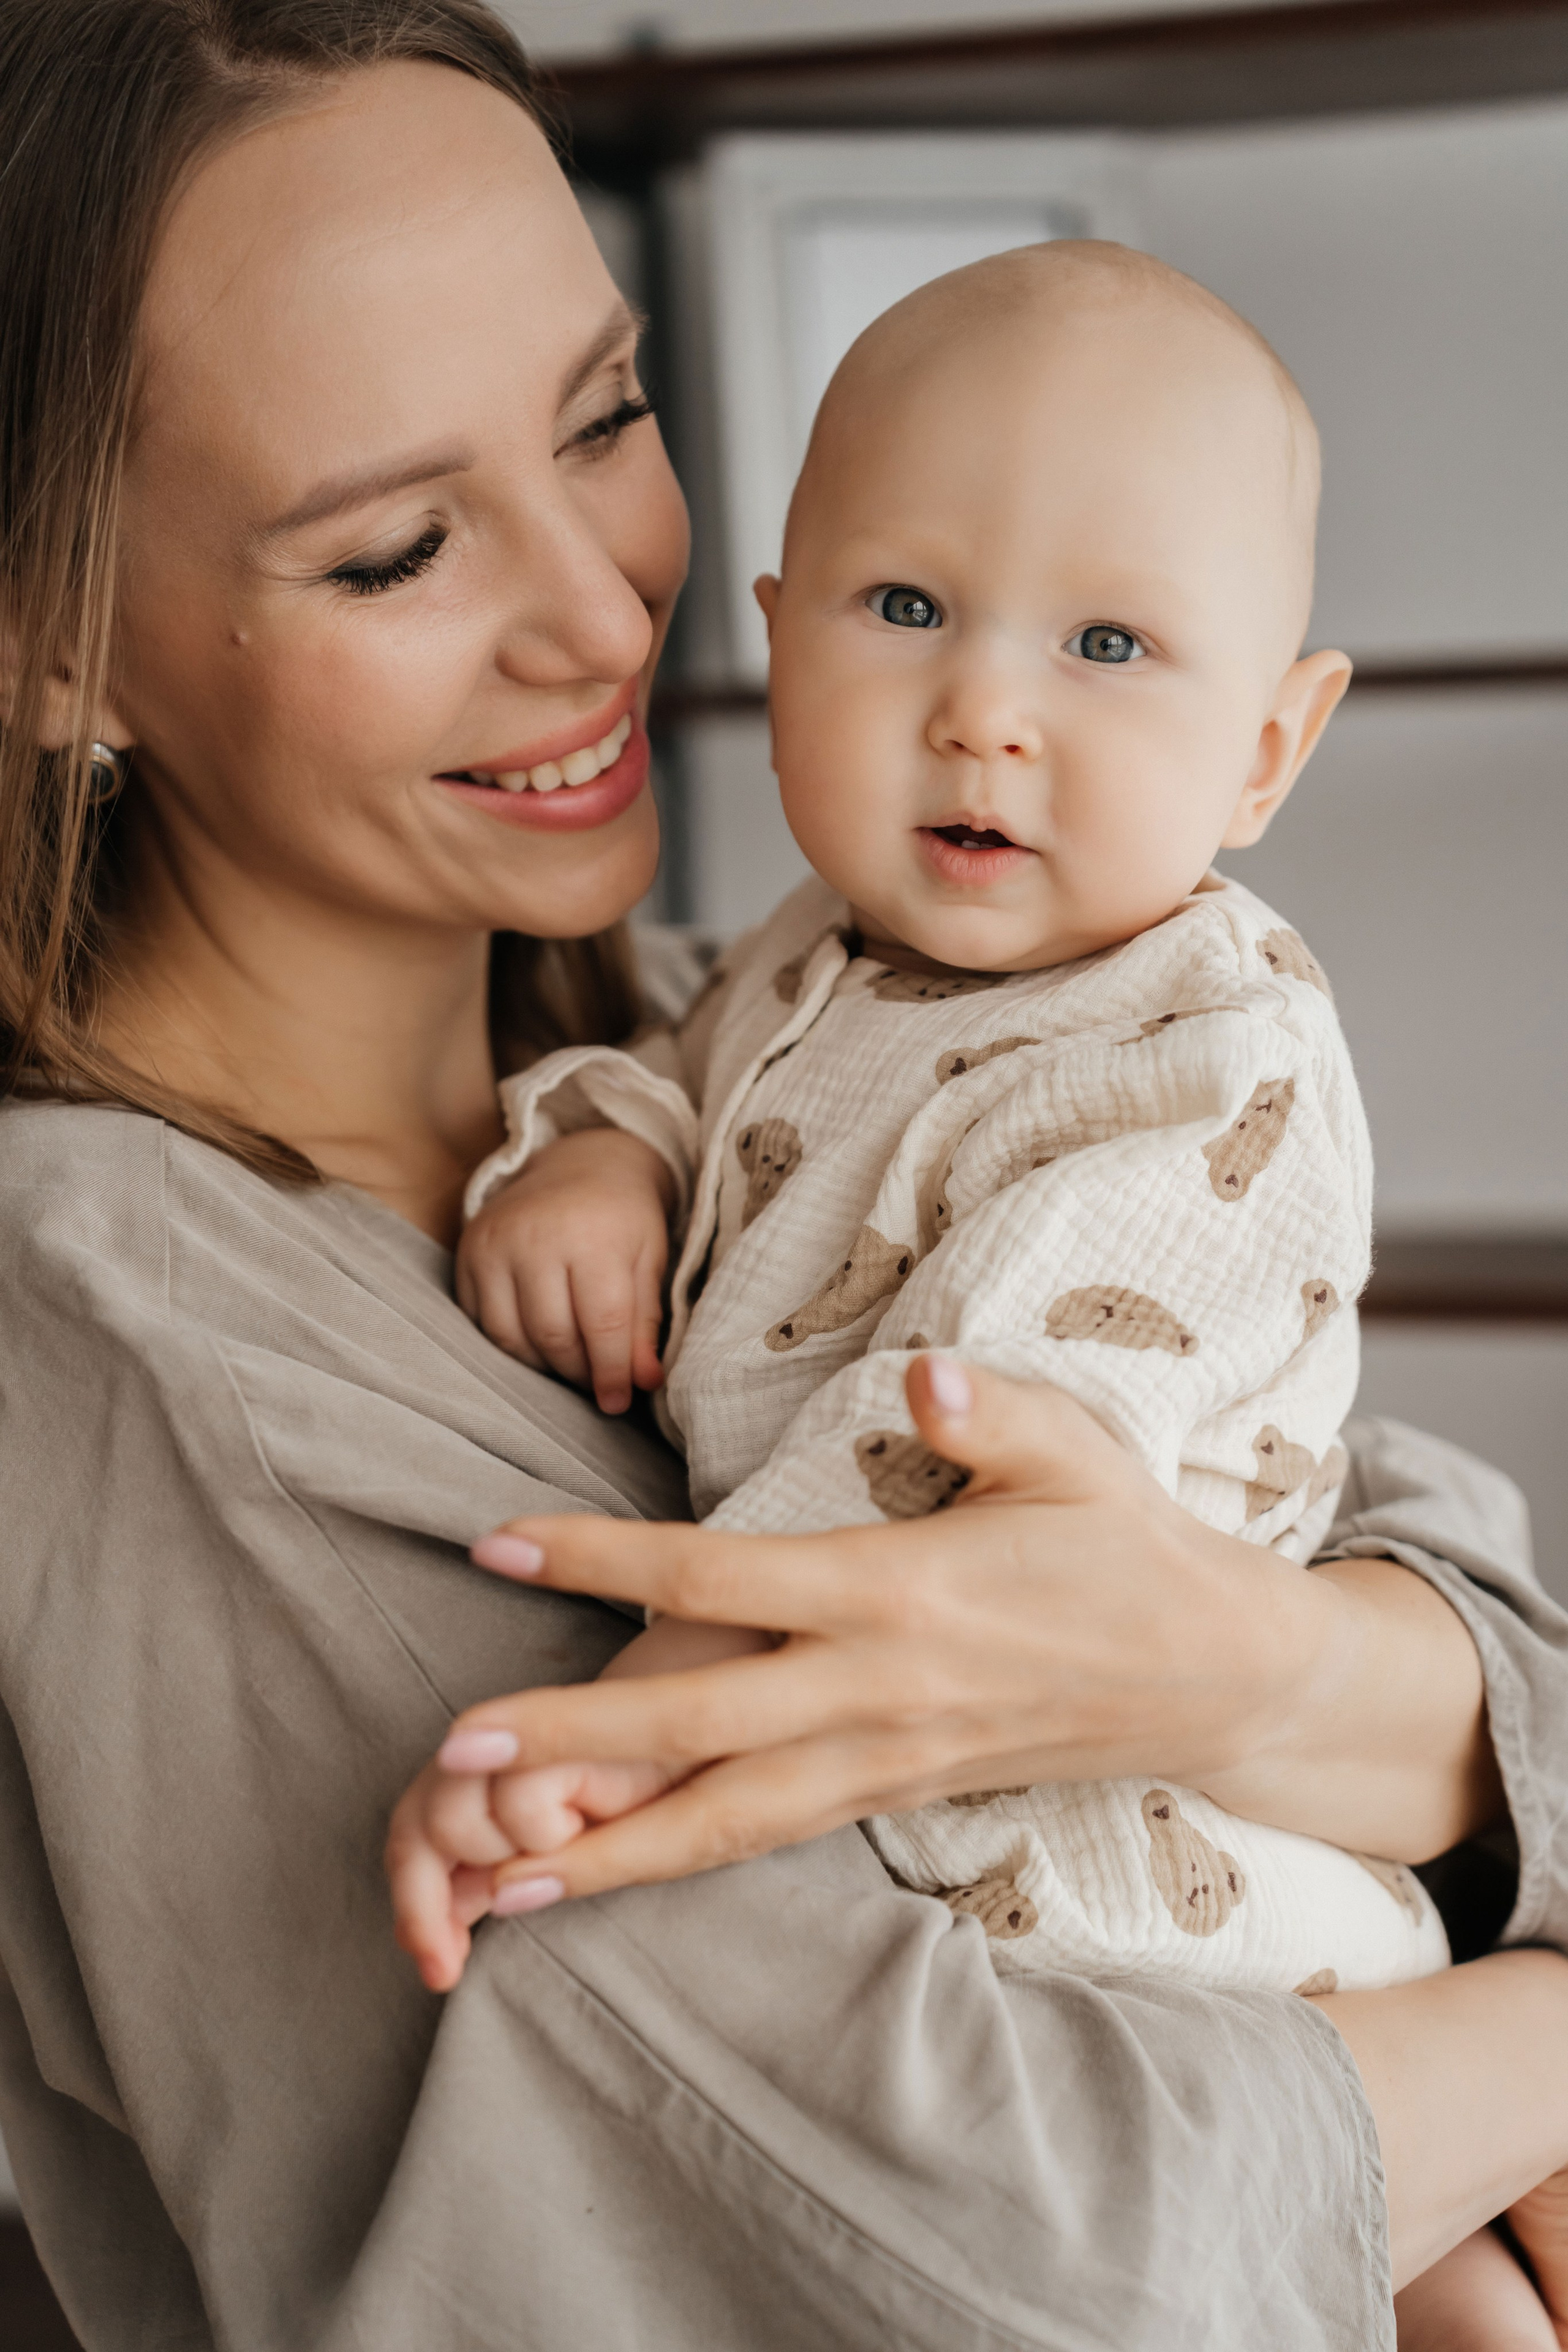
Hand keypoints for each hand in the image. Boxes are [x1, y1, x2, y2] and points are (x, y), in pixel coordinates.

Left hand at [391, 1356, 1495, 1926]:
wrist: (1211, 1678)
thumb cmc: (1131, 1547)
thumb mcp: (1080, 1455)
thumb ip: (994, 1414)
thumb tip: (924, 1375)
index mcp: (901, 1592)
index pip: (721, 1578)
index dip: (601, 1562)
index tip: (495, 1544)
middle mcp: (877, 1692)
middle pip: (698, 1727)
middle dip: (568, 1743)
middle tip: (447, 1750)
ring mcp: (883, 1761)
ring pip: (724, 1822)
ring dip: (606, 1849)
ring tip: (488, 1877)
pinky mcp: (891, 1796)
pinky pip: (765, 1838)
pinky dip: (675, 1864)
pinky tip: (599, 1878)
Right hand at [455, 1128, 674, 1412]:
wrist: (581, 1163)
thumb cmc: (624, 1218)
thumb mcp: (649, 1262)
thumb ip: (645, 1323)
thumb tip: (644, 1382)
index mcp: (592, 1237)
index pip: (601, 1325)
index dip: (611, 1372)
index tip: (617, 1402)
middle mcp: (535, 1237)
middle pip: (552, 1336)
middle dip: (577, 1371)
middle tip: (595, 1381)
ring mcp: (494, 1243)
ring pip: (509, 1337)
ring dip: (542, 1364)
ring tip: (569, 1362)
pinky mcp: (468, 1250)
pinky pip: (479, 1320)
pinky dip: (509, 1343)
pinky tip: (536, 1342)